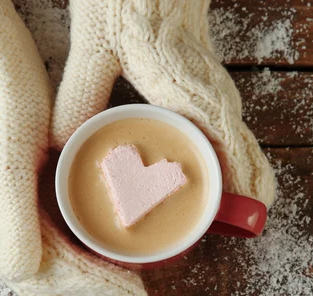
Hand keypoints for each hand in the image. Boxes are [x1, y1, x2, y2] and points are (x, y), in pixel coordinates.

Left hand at [53, 0, 275, 208]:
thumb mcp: (94, 44)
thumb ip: (80, 94)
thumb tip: (64, 145)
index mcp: (190, 91)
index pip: (232, 152)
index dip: (239, 192)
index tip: (238, 225)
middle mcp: (214, 96)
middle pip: (247, 159)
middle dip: (241, 200)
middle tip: (220, 235)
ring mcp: (218, 93)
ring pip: (242, 150)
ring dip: (237, 186)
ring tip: (216, 222)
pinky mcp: (212, 92)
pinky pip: (230, 137)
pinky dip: (229, 166)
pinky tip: (208, 185)